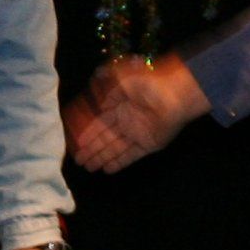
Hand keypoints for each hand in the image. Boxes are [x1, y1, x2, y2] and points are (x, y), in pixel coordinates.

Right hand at [68, 56, 207, 172]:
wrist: (174, 94)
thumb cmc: (146, 84)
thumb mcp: (120, 80)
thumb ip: (105, 90)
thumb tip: (96, 102)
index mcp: (118, 104)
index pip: (98, 122)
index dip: (86, 132)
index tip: (75, 142)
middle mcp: (125, 120)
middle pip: (104, 138)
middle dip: (91, 149)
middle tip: (77, 160)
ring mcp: (137, 133)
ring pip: (114, 148)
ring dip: (101, 157)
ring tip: (88, 168)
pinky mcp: (148, 144)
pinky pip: (130, 156)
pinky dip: (119, 163)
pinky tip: (107, 170)